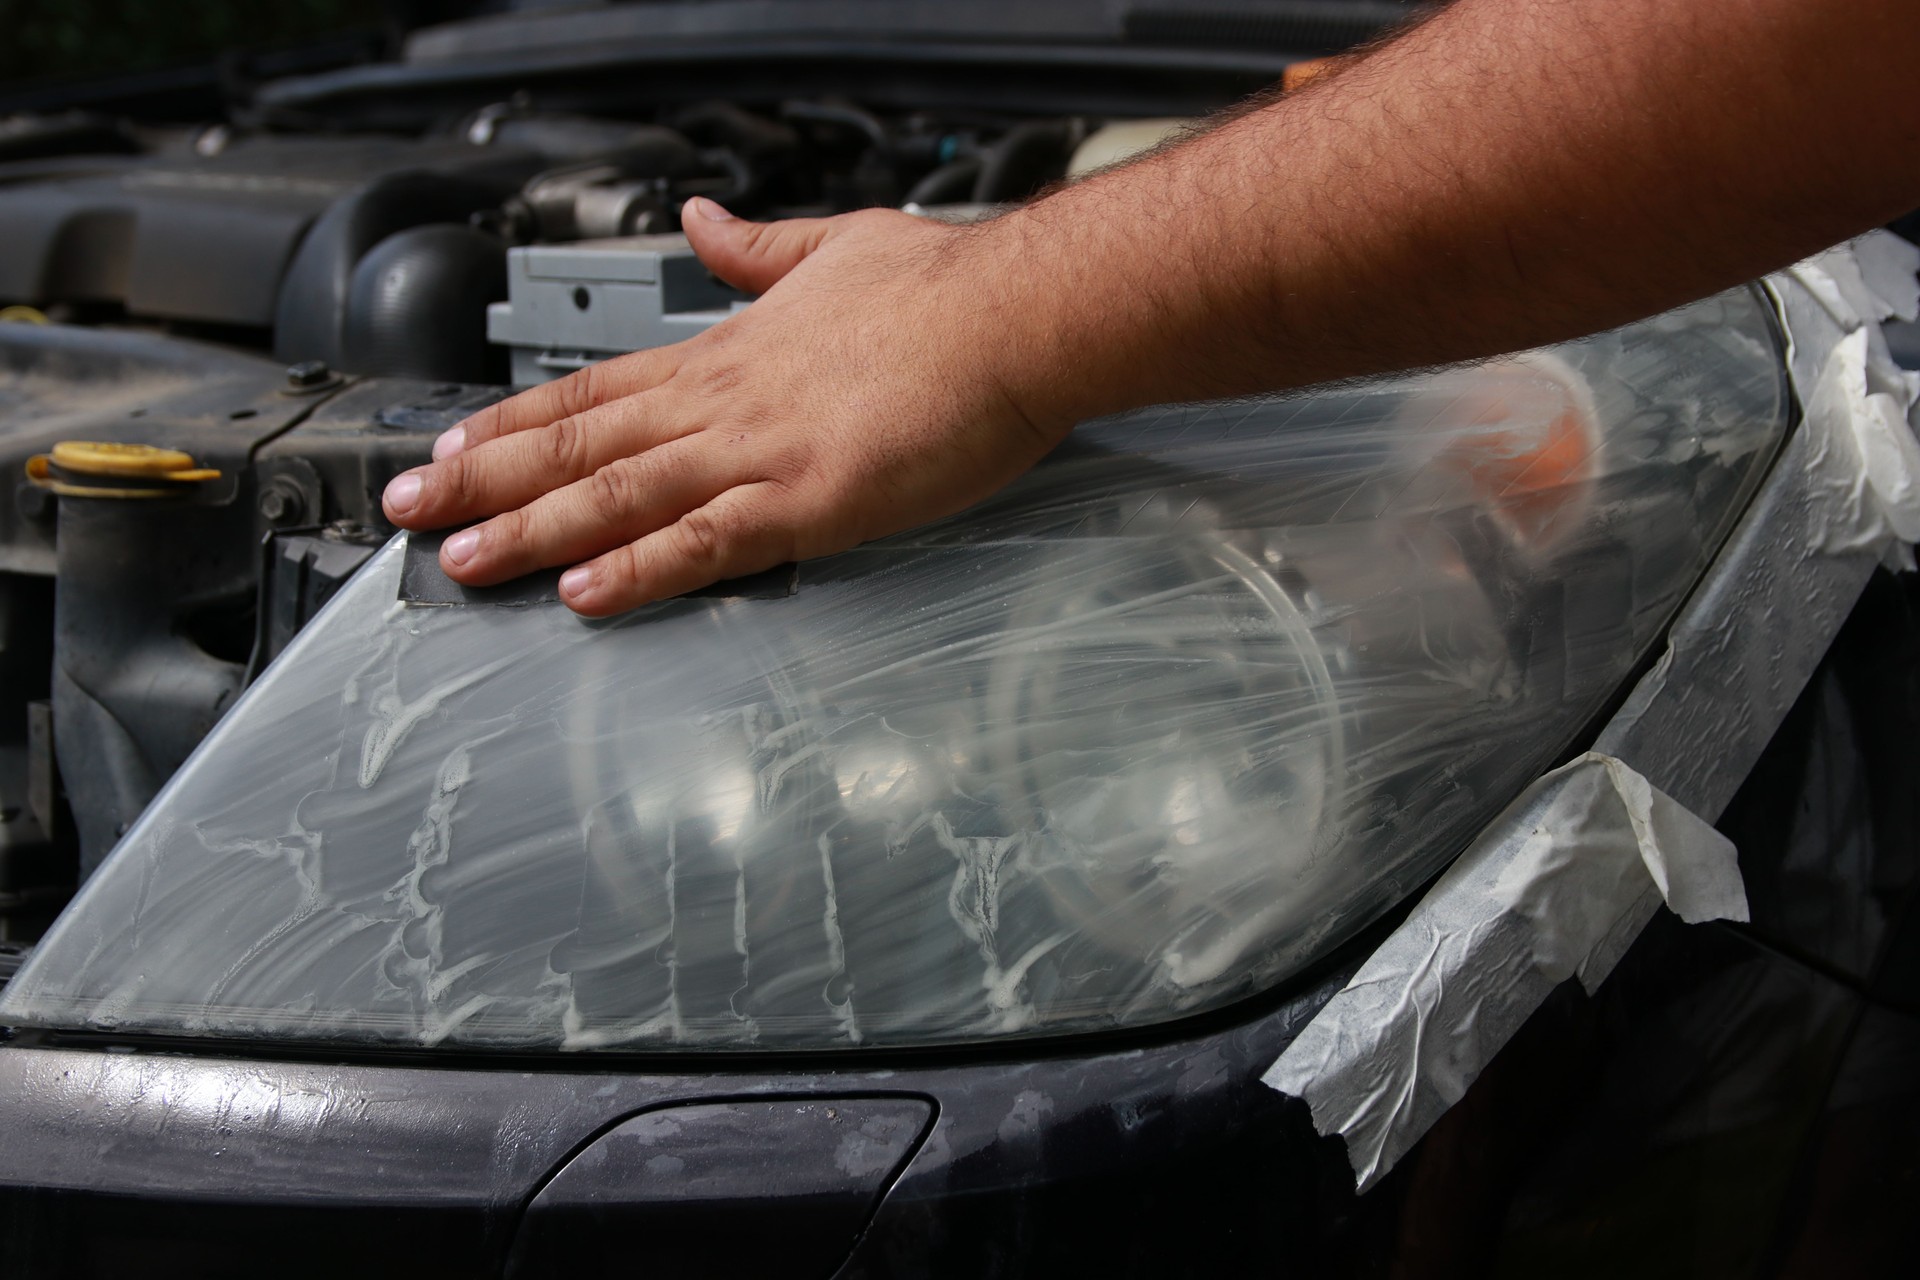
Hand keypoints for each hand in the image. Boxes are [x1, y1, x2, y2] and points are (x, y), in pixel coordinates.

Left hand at [380, 198, 1067, 615]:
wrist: (1016, 315)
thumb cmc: (943, 287)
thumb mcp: (835, 243)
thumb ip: (757, 245)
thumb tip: (702, 218)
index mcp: (729, 352)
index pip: (595, 390)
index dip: (515, 423)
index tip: (454, 444)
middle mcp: (724, 402)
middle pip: (580, 443)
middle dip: (487, 480)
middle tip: (412, 509)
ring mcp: (759, 453)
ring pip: (621, 495)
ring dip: (533, 530)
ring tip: (464, 562)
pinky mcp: (808, 501)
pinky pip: (705, 543)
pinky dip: (639, 569)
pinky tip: (583, 594)